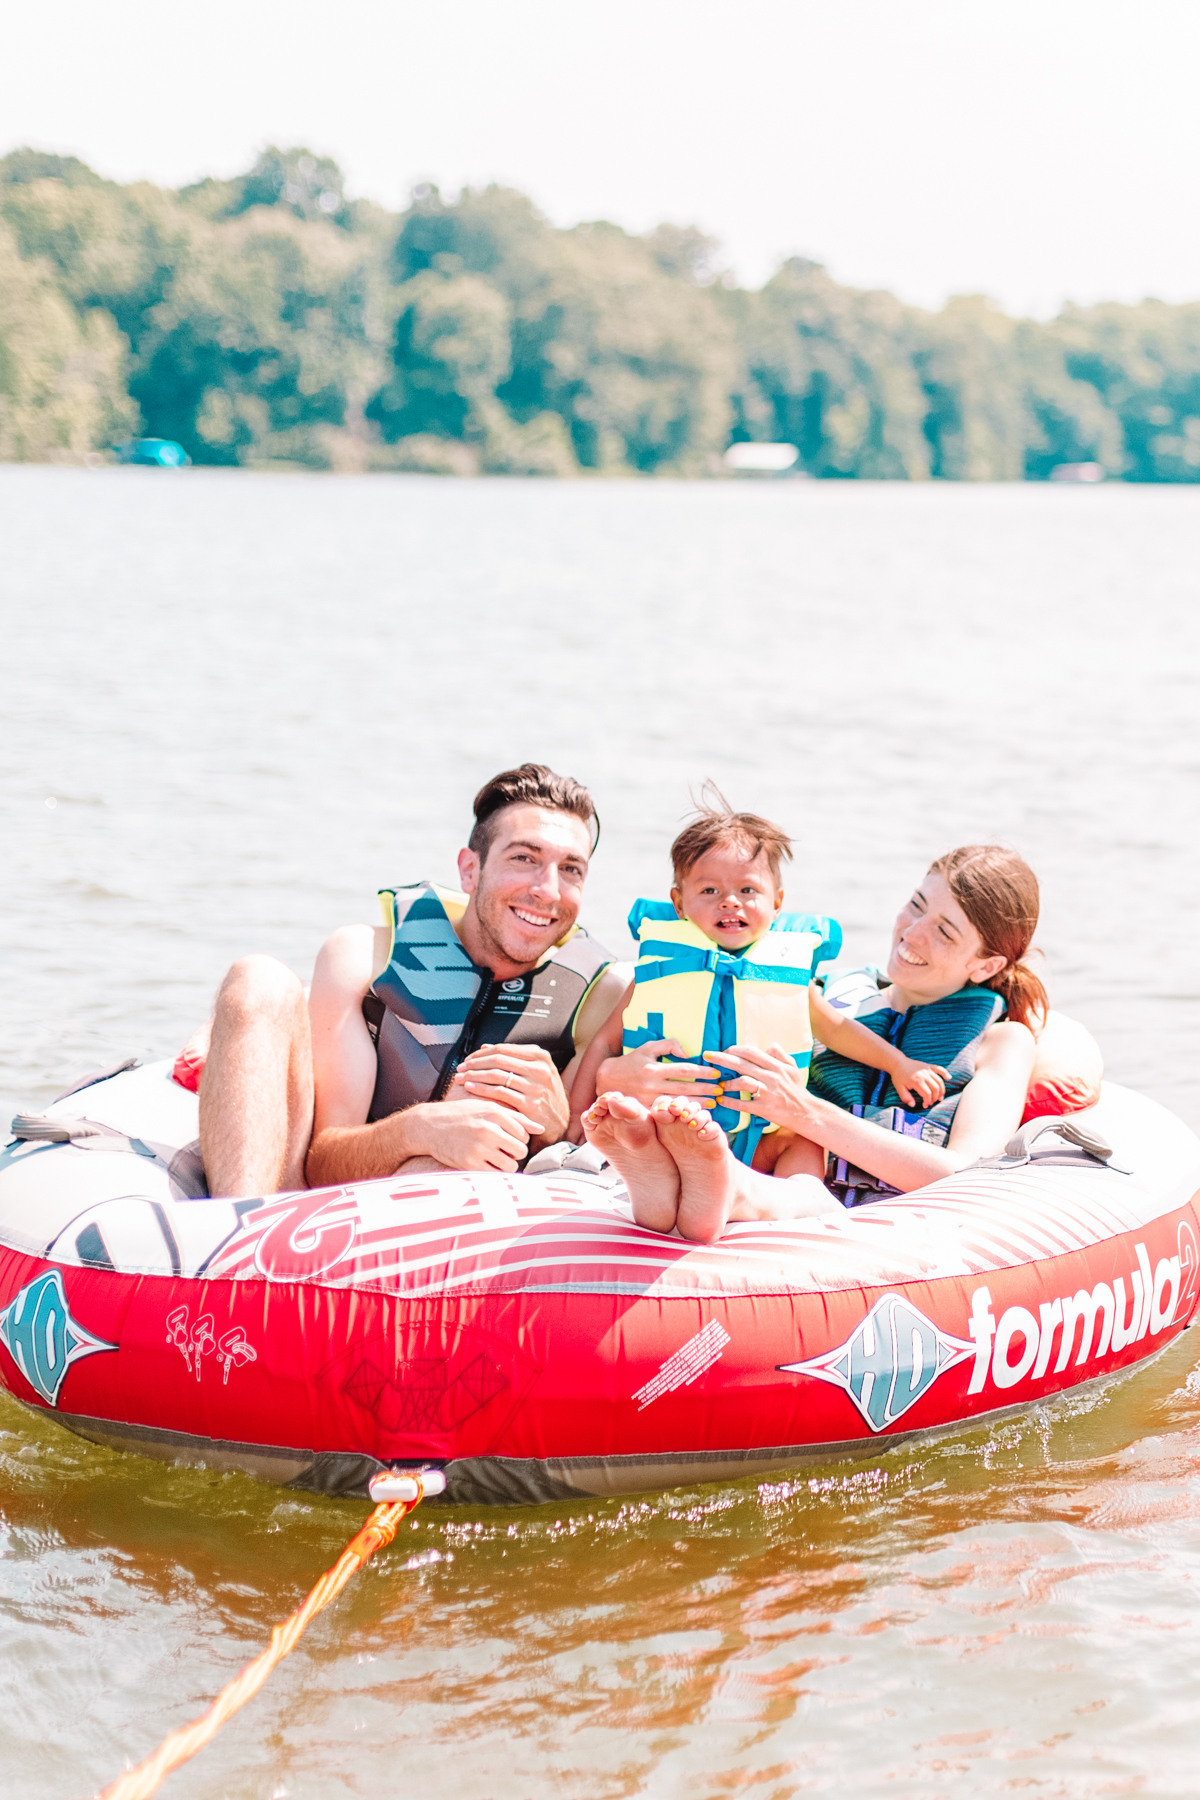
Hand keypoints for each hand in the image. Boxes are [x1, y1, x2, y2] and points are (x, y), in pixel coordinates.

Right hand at [404, 1097, 542, 1173]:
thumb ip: (515, 1117)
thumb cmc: (460, 1115)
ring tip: (495, 1158)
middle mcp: (488, 1129)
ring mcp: (479, 1147)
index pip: (524, 1133)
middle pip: (520, 1150)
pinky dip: (495, 1173)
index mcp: (494, 1112)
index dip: (519, 1138)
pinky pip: (495, 1174)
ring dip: (506, 1165)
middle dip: (515, 1153)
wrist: (428, 1126)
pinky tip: (486, 1164)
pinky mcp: (469, 1163)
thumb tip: (541, 1128)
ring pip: (511, 1165)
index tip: (507, 1138)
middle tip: (503, 1150)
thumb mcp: (486, 1108)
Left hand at [452, 1043, 568, 1144]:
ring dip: (474, 1076)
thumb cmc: (542, 1094)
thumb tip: (484, 1047)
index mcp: (540, 1056)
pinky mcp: (530, 1104)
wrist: (559, 1122)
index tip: (468, 1059)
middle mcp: (540, 1069)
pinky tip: (470, 1089)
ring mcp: (536, 1087)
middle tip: (460, 1068)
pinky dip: (481, 1089)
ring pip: (496, 1076)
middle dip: (475, 1064)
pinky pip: (499, 1093)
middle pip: (498, 1061)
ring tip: (461, 1078)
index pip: (503, 1049)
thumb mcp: (535, 1071)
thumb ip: (512, 1058)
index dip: (482, 1053)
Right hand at [594, 1040, 721, 1108]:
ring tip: (714, 1103)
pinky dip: (682, 1112)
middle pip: (684, 1088)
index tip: (715, 1073)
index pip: (684, 1070)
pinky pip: (667, 1112)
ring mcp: (648, 1100)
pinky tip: (694, 1112)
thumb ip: (668, 1045)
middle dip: (705, 1089)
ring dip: (697, 1103)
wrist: (606, 1080)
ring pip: (678, 1103)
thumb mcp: (647, 1047)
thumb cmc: (630, 1061)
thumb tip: (687, 1052)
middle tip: (721, 1089)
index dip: (701, 1072)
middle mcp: (651, 1085)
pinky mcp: (646, 1110)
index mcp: (653, 1068)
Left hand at [702, 1043, 811, 1129]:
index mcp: (776, 1066)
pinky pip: (743, 1104)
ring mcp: (768, 1093)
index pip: (752, 1052)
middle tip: (707, 1056)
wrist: (806, 1113)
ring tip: (719, 1084)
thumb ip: (780, 1055)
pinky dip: (730, 1102)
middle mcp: (771, 1077)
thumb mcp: (792, 1068)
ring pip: (742, 1083)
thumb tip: (768, 1046)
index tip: (724, 1049)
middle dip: (722, 1059)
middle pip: (742, 1064)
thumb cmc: (796, 1090)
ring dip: (728, 1083)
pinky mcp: (764, 1109)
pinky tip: (721, 1100)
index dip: (736, 1049)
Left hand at [892, 1057, 948, 1108]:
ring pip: (939, 1081)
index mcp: (917, 1081)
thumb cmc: (898, 1076)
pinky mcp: (929, 1066)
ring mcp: (927, 1070)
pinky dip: (945, 1073)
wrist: (898, 1063)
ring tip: (939, 1098)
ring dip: (941, 1090)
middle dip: (935, 1098)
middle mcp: (924, 1075)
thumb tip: (913, 1105)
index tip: (925, 1105)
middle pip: (935, 1088)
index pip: (927, 1094)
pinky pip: (939, 1069)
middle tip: (931, 1103)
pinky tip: (948, 1078)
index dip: (927, 1101)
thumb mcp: (899, 1088)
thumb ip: (906, 1098)